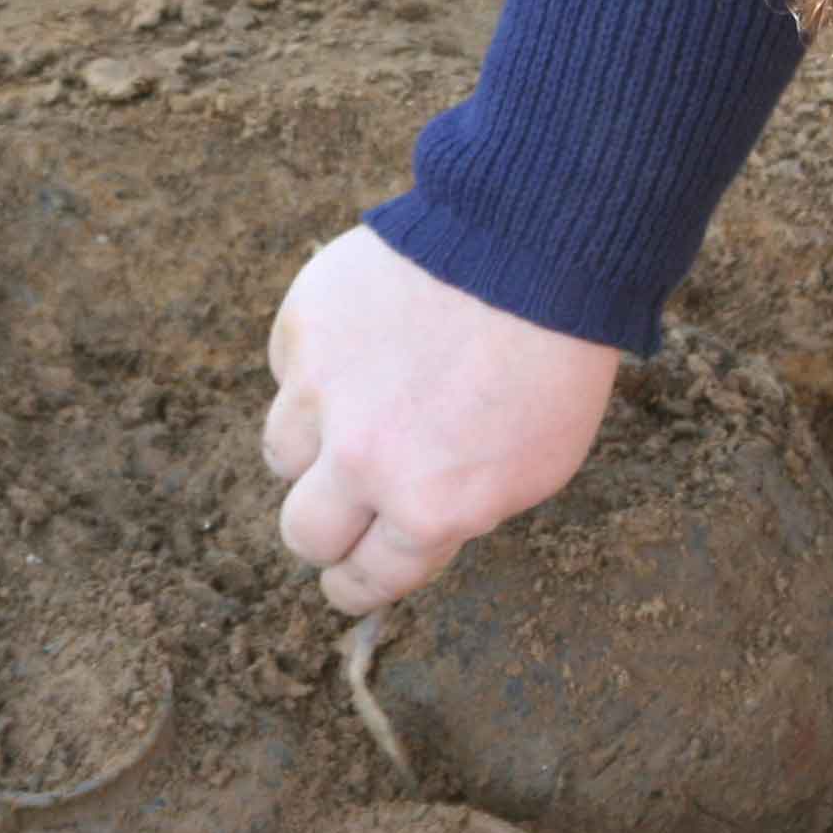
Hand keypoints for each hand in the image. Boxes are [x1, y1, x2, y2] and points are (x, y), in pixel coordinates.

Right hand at [260, 226, 618, 613]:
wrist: (530, 247)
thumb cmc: (550, 361)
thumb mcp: (535, 468)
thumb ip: (460, 510)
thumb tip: (409, 529)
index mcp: (430, 510)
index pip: (363, 581)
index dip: (355, 585)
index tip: (350, 578)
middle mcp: (364, 462)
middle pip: (303, 533)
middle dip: (324, 530)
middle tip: (344, 505)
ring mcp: (322, 394)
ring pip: (282, 455)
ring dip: (313, 446)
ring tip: (359, 407)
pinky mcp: (301, 331)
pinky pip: (288, 371)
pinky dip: (316, 368)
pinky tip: (366, 343)